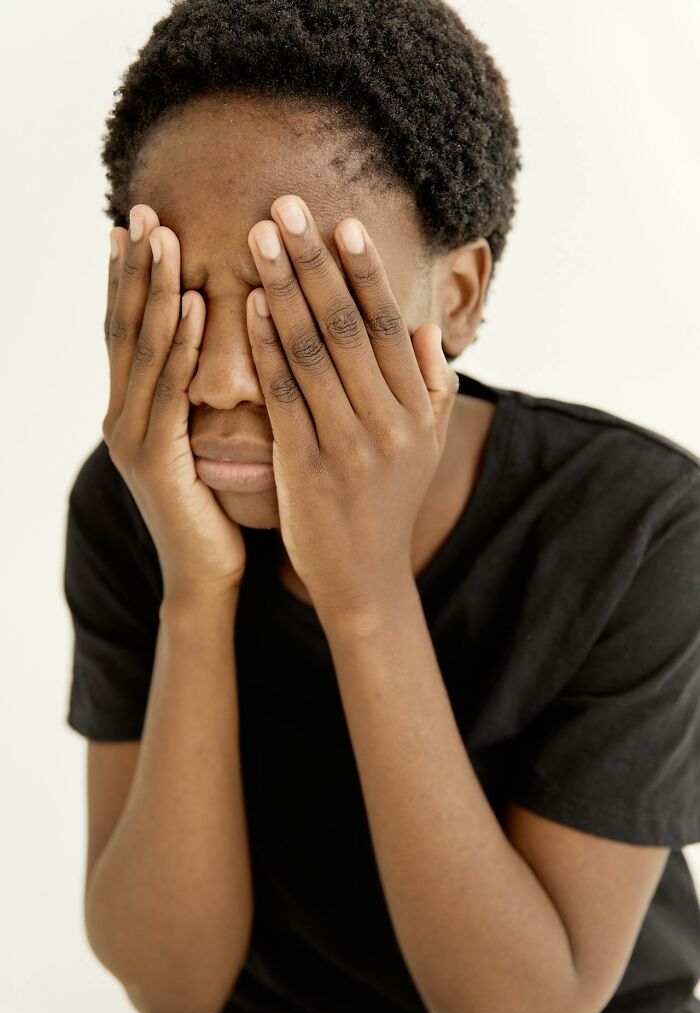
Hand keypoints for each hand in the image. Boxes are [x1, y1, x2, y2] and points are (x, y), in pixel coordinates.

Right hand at [103, 204, 246, 599]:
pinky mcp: (156, 462)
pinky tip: (194, 307)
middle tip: (141, 210)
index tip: (136, 224)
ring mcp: (132, 439)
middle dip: (132, 269)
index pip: (127, 330)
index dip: (128, 278)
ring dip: (153, 292)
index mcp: (134, 409)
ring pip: (143, 352)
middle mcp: (122, 416)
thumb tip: (218, 346)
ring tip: (164, 238)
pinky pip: (169, 393)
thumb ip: (196, 396)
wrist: (205, 575)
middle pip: (124, 328)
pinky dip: (181, 347)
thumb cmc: (214, 506)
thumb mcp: (201, 440)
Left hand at [245, 195, 459, 618]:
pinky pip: (283, 396)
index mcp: (415, 410)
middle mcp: (386, 421)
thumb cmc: (389, 505)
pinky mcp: (306, 466)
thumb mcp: (426, 448)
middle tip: (286, 207)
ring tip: (259, 239)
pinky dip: (265, 347)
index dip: (366, 272)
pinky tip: (248, 307)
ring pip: (312, 352)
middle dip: (315, 263)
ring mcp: (347, 444)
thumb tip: (427, 332)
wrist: (364, 579)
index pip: (391, 327)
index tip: (341, 223)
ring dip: (283, 290)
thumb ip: (431, 388)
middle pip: (348, 327)